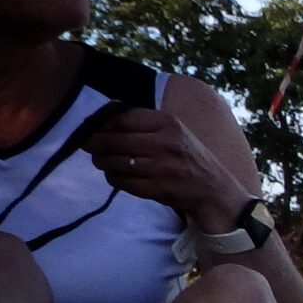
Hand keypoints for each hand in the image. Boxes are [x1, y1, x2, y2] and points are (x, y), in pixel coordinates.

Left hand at [83, 108, 244, 232]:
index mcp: (168, 123)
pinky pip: (121, 182)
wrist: (214, 190)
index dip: (101, 124)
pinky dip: (113, 178)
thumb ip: (144, 122)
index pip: (122, 119)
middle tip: (89, 146)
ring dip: (102, 162)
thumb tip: (104, 112)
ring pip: (114, 162)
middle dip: (94, 144)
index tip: (91, 128)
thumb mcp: (174, 131)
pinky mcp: (158, 189)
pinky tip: (116, 175)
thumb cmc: (187, 157)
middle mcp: (166, 143)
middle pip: (113, 140)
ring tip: (102, 161)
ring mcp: (162, 168)